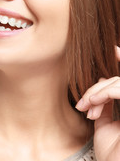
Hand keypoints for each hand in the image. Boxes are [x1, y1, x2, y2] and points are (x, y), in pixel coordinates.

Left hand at [75, 46, 119, 160]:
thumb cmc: (111, 154)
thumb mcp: (104, 125)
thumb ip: (104, 104)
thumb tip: (102, 83)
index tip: (113, 48)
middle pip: (119, 80)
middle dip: (97, 88)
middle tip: (83, 103)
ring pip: (119, 82)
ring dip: (98, 91)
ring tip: (86, 106)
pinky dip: (104, 93)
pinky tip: (92, 104)